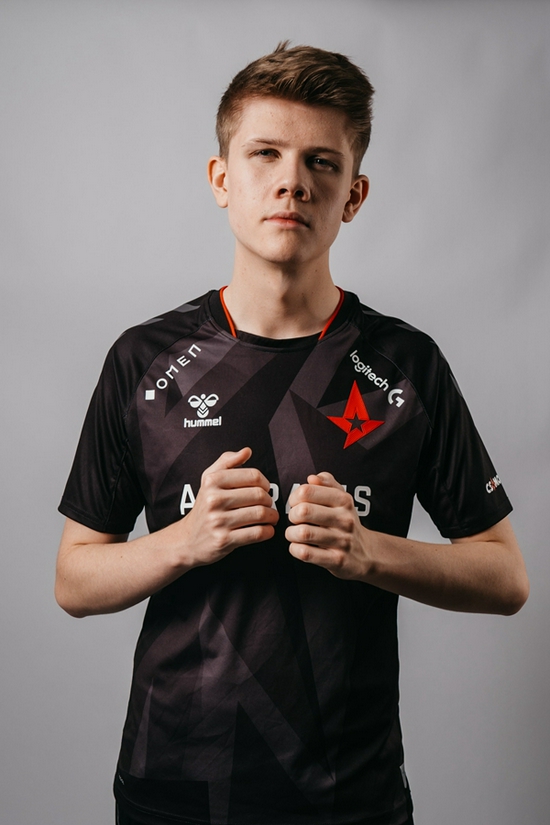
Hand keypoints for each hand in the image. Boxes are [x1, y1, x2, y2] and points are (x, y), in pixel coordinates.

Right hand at [172, 447, 278, 567]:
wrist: (187, 539)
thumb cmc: (204, 507)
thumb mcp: (209, 480)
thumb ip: (227, 461)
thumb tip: (247, 451)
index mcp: (212, 481)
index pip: (252, 476)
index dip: (265, 482)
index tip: (265, 489)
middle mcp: (213, 500)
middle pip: (259, 495)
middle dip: (270, 501)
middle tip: (269, 505)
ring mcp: (218, 521)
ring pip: (260, 514)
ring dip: (272, 516)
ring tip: (271, 517)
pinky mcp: (224, 540)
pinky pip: (257, 533)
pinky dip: (268, 531)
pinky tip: (266, 530)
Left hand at [286, 472, 370, 580]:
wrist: (366, 553)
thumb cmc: (346, 523)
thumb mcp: (342, 499)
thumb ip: (327, 483)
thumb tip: (312, 478)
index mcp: (343, 500)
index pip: (307, 491)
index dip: (294, 497)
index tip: (296, 504)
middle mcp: (345, 519)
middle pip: (303, 511)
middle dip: (291, 515)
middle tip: (294, 520)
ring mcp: (342, 541)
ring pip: (303, 533)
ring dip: (291, 533)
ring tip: (294, 534)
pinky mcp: (337, 560)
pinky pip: (306, 553)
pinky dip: (295, 549)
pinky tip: (298, 546)